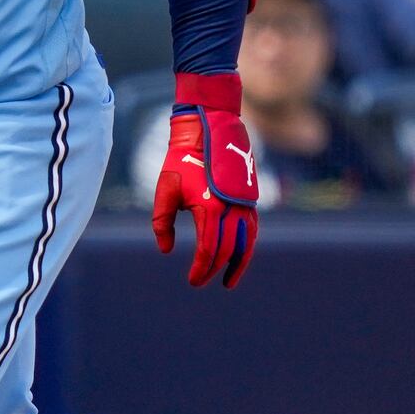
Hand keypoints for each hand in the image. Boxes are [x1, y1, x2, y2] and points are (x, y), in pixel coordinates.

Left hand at [153, 97, 259, 288]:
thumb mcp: (165, 191)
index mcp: (209, 208)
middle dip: (215, 269)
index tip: (193, 281)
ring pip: (247, 242)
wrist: (207, 132)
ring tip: (229, 281)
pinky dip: (247, 246)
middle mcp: (231, 208)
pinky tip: (238, 256)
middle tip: (203, 281)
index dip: (201, 269)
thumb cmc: (181, 161)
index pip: (208, 249)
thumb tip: (166, 250)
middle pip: (227, 250)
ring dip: (239, 264)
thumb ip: (162, 223)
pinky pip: (252, 229)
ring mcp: (244, 204)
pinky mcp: (250, 199)